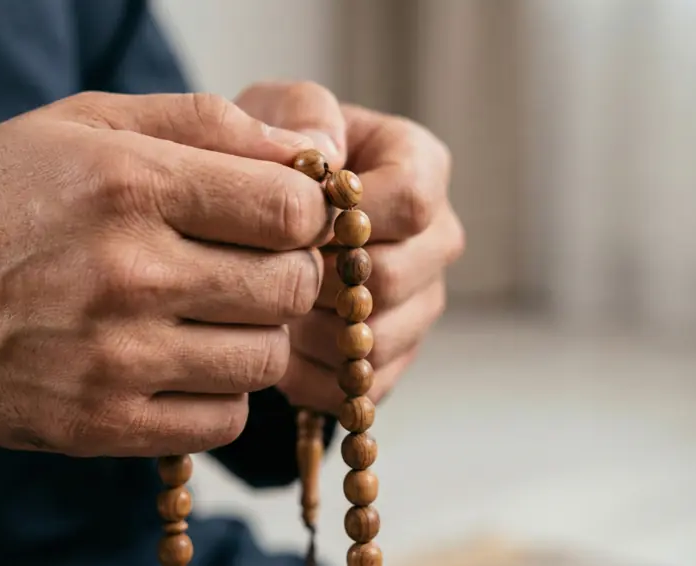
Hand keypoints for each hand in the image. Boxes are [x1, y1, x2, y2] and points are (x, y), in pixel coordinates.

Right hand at [0, 92, 331, 454]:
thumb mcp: (86, 125)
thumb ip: (207, 125)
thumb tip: (309, 155)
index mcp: (131, 185)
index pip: (291, 210)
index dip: (305, 213)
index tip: (282, 217)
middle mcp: (128, 274)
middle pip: (291, 287)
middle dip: (289, 272)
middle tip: (251, 265)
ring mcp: (116, 360)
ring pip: (267, 359)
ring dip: (258, 335)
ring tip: (214, 314)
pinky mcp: (101, 425)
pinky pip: (224, 422)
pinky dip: (223, 393)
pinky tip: (187, 362)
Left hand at [235, 82, 465, 413]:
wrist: (260, 217)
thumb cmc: (270, 156)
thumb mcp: (277, 109)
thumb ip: (303, 115)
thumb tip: (323, 157)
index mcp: (421, 167)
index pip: (411, 201)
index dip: (351, 221)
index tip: (295, 225)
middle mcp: (435, 238)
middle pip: (395, 281)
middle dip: (322, 286)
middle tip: (265, 276)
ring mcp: (421, 302)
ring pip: (379, 342)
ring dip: (311, 337)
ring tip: (264, 314)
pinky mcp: (396, 357)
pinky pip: (361, 388)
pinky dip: (311, 381)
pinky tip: (277, 353)